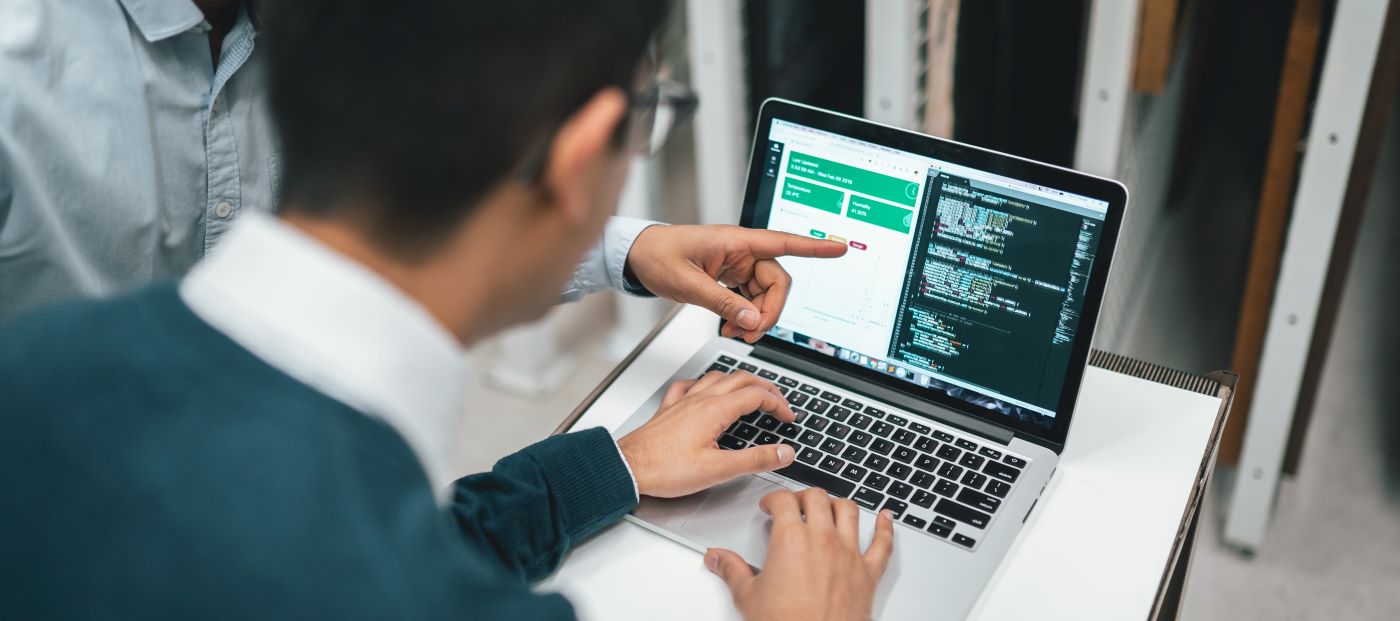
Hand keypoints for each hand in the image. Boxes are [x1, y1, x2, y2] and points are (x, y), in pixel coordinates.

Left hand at [617, 371, 798, 497]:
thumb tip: (784, 452)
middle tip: (778, 401)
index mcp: (715, 410)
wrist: (628, 467)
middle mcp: (700, 399)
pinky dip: (703, 383)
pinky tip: (703, 390)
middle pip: (741, 379)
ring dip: (738, 380)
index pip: (757, 395)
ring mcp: (683, 402)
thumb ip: (754, 459)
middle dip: (765, 387)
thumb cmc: (665, 469)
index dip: (779, 404)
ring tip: (750, 390)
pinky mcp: (669, 409)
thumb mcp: (718, 469)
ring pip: (716, 377)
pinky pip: (688, 385)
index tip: (788, 417)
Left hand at [625, 225, 846, 342]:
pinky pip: (751, 298)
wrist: (638, 256)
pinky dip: (746, 315)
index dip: (814, 247)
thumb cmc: (658, 256)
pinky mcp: (731, 277)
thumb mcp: (687, 283)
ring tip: (735, 332)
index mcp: (736, 241)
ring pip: (766, 294)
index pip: (783, 243)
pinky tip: (733, 326)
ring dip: (757, 317)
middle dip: (770, 311)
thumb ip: (722, 302)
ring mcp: (738, 265)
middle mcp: (742, 251)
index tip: (839, 248)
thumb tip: (752, 320)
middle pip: (777, 282)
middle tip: (750, 332)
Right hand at [705, 489, 894, 620]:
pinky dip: (886, 527)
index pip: (783, 500)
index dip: (773, 498)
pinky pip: (883, 543)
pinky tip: (886, 518)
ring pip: (849, 511)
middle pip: (817, 497)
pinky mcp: (869, 573)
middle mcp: (823, 540)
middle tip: (795, 505)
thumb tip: (717, 558)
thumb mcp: (748, 596)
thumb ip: (731, 570)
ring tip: (829, 507)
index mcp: (791, 539)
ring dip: (838, 504)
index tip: (770, 505)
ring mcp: (849, 554)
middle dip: (804, 496)